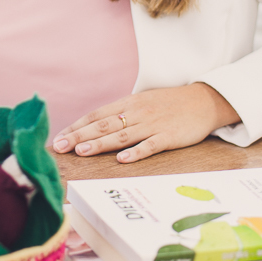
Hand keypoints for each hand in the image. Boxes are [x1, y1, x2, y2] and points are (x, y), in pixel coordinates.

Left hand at [52, 83, 239, 163]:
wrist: (203, 100)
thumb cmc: (169, 104)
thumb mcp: (142, 103)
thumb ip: (122, 114)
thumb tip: (95, 127)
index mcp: (129, 103)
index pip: (97, 115)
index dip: (77, 126)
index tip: (58, 137)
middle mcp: (137, 112)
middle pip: (103, 125)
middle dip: (80, 136)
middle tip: (59, 147)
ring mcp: (152, 124)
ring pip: (121, 135)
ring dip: (100, 144)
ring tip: (81, 151)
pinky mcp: (169, 136)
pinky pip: (150, 145)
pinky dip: (135, 152)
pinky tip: (122, 160)